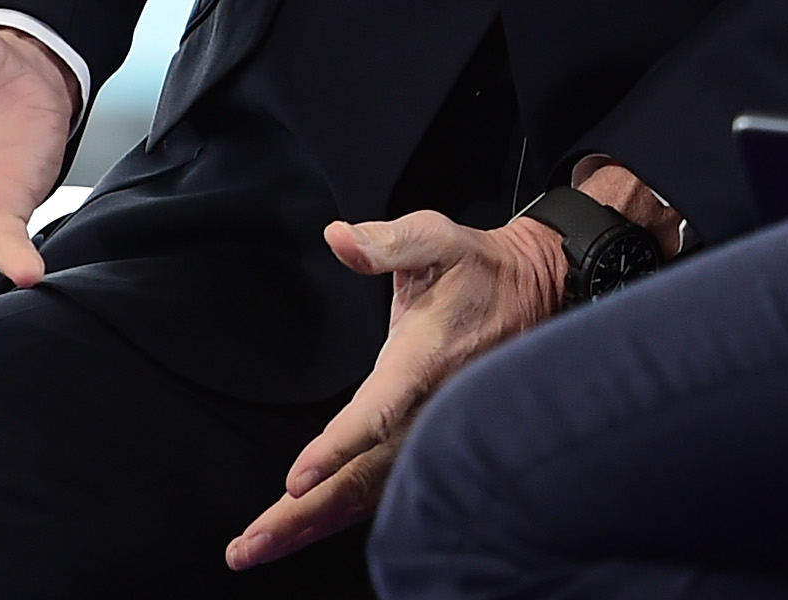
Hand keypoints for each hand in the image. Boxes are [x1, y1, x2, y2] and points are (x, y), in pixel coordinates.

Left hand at [225, 207, 567, 570]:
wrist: (538, 294)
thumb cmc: (479, 268)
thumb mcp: (439, 238)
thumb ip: (387, 242)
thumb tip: (339, 238)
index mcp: (424, 359)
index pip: (377, 412)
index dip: (338, 447)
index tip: (296, 479)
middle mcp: (428, 407)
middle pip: (363, 475)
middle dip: (304, 514)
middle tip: (249, 545)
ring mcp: (432, 432)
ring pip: (371, 493)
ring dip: (312, 526)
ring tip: (257, 549)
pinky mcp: (429, 442)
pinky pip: (382, 490)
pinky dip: (339, 518)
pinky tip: (302, 533)